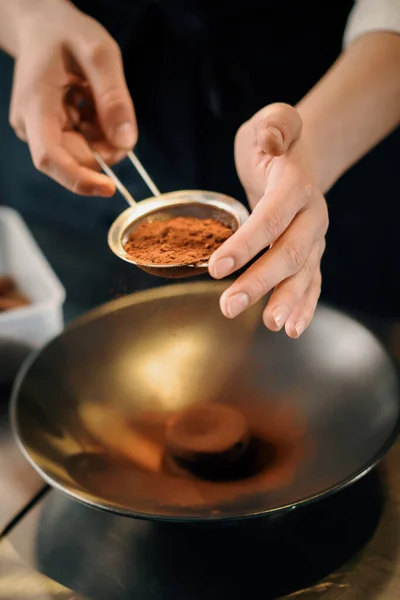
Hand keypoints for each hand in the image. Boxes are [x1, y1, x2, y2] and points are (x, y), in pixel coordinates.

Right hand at [9, 0, 136, 195]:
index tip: (110, 188)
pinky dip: (98, 130)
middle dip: (105, 145)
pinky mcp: (50, 134)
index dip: (80, 179)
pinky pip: (84, 145)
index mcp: (35, 106)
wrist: (42, 26)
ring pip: (84, 154)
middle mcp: (31, 126)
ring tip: (95, 95)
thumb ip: (114, 97)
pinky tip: (90, 102)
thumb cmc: (66, 33)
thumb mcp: (99, 53)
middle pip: (76, 159)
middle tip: (112, 107)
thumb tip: (126, 142)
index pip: (50, 158)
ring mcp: (39, 132)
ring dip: (103, 134)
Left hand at [209, 103, 327, 338]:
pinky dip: (304, 306)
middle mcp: (311, 216)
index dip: (246, 244)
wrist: (302, 161)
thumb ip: (275, 126)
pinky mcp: (311, 254)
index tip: (216, 267)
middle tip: (228, 306)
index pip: (271, 218)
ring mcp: (314, 238)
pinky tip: (290, 328)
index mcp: (296, 186)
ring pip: (303, 274)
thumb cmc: (275, 145)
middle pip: (288, 253)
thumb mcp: (273, 122)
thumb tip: (270, 142)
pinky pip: (312, 283)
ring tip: (269, 324)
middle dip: (259, 282)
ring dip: (285, 301)